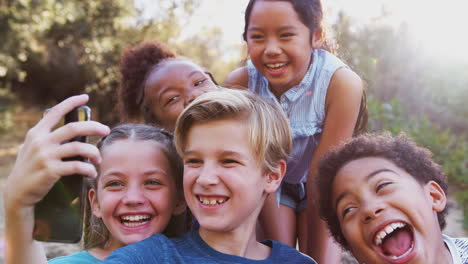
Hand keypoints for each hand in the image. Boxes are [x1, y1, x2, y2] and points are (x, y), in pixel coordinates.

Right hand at [4, 94, 109, 209]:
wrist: (17, 193)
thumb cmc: (29, 169)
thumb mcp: (31, 148)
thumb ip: (45, 138)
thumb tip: (67, 130)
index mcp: (36, 133)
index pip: (55, 112)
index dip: (71, 102)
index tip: (85, 97)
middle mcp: (41, 141)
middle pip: (73, 128)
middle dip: (94, 127)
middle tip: (106, 130)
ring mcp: (45, 156)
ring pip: (78, 147)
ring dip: (93, 152)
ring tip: (98, 159)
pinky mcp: (50, 171)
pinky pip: (76, 166)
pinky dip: (88, 169)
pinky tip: (92, 172)